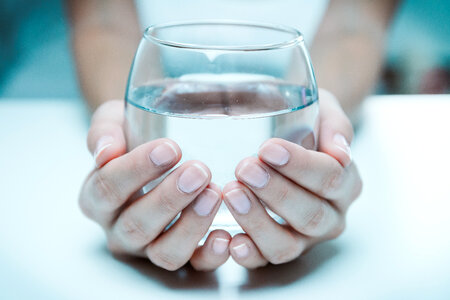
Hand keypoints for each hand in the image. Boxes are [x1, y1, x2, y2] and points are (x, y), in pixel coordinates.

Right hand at [79, 100, 230, 270]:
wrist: (156, 151)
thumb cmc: (135, 136)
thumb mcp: (115, 121)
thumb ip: (105, 130)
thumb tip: (105, 150)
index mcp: (98, 198)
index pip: (107, 190)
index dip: (135, 170)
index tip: (169, 148)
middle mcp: (120, 229)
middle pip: (136, 225)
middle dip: (169, 199)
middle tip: (199, 171)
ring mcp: (150, 247)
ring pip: (164, 252)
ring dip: (191, 225)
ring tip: (214, 193)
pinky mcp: (182, 255)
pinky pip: (194, 266)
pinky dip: (210, 255)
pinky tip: (225, 234)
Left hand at [223, 90, 362, 267]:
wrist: (293, 139)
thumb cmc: (305, 125)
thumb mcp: (324, 111)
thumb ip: (335, 125)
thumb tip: (341, 151)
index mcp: (346, 182)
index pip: (331, 177)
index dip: (300, 165)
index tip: (268, 148)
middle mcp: (330, 215)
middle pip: (310, 213)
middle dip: (276, 192)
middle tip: (245, 168)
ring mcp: (304, 238)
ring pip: (287, 244)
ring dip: (258, 221)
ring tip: (232, 193)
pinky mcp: (278, 248)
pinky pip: (265, 260)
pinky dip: (249, 254)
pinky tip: (231, 240)